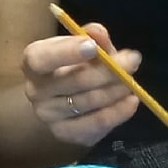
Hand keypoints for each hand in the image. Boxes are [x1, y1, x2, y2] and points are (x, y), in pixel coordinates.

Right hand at [22, 22, 141, 149]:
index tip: (93, 46)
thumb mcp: (85, 47)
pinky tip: (130, 101)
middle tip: (133, 61)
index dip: (66, 52)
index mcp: (34, 62)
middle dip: (108, 70)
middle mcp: (35, 91)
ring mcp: (49, 116)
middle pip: (74, 81)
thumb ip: (94, 38)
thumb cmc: (74, 66)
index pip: (41, 58)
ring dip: (116, 91)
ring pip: (88, 102)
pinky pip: (95, 124)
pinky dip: (117, 113)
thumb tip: (98, 33)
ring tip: (132, 82)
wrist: (63, 100)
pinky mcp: (65, 133)